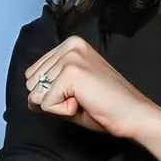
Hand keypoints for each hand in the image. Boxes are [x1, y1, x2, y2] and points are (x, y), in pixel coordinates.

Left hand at [24, 36, 153, 138]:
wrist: (133, 115)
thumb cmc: (107, 106)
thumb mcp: (71, 93)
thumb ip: (48, 90)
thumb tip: (28, 98)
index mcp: (71, 45)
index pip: (33, 74)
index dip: (53, 93)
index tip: (81, 93)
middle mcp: (70, 45)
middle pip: (31, 82)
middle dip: (53, 98)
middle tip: (83, 98)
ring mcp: (70, 57)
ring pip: (36, 93)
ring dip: (57, 105)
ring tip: (84, 100)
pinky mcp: (71, 73)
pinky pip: (45, 104)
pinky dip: (62, 112)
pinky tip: (85, 104)